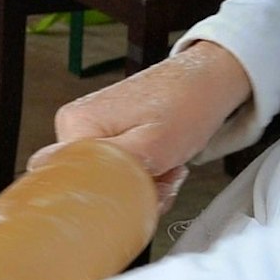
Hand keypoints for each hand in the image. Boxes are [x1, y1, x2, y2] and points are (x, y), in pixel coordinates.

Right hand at [30, 41, 252, 208]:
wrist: (205, 83)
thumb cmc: (186, 104)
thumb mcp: (153, 145)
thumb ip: (114, 169)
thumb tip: (81, 191)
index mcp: (76, 124)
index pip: (73, 182)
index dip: (110, 196)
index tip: (142, 189)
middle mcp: (74, 126)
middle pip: (90, 184)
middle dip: (130, 192)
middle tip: (162, 178)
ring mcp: (90, 129)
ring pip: (107, 181)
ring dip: (142, 185)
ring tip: (168, 168)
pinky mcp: (107, 135)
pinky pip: (117, 171)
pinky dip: (143, 176)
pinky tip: (163, 166)